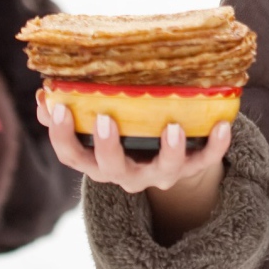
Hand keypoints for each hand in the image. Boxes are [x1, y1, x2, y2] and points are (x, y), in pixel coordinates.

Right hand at [39, 95, 230, 243]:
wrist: (166, 159)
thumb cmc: (125, 133)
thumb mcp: (97, 127)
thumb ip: (72, 112)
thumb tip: (44, 94)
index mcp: (99, 162)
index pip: (72, 156)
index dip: (61, 135)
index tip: (57, 108)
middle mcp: (126, 174)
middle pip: (111, 169)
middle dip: (107, 146)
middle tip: (104, 119)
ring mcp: (159, 174)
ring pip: (164, 170)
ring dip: (169, 150)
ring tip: (174, 126)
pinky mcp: (189, 169)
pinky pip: (204, 161)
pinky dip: (216, 145)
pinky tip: (223, 124)